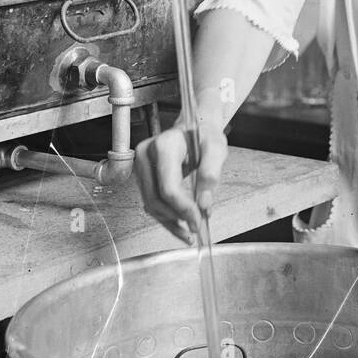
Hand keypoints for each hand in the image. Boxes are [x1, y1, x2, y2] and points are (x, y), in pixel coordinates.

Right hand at [134, 117, 227, 243]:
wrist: (193, 127)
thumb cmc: (204, 135)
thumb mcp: (216, 149)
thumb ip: (211, 174)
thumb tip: (204, 204)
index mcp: (165, 145)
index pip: (168, 186)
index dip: (183, 208)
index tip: (199, 220)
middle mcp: (146, 155)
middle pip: (156, 198)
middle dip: (176, 217)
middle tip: (196, 227)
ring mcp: (141, 166)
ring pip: (151, 204)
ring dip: (169, 222)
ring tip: (189, 230)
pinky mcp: (143, 176)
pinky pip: (151, 202)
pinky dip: (165, 216)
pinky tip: (180, 224)